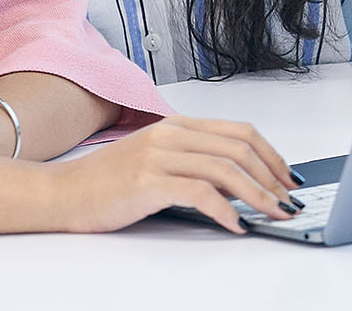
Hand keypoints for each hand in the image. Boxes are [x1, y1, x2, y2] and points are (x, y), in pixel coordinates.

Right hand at [45, 115, 302, 234]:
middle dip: (272, 177)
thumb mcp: (156, 161)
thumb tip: (240, 182)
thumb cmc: (108, 182)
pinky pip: (200, 192)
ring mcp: (159, 155)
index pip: (239, 131)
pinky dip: (226, 210)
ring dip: (257, 195)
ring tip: (273, 215)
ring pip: (225, 169)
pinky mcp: (148, 181)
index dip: (271, 155)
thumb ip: (193, 162)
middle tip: (289, 201)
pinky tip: (236, 225)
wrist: (63, 193)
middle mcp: (171, 134)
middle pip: (239, 148)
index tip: (288, 179)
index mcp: (176, 125)